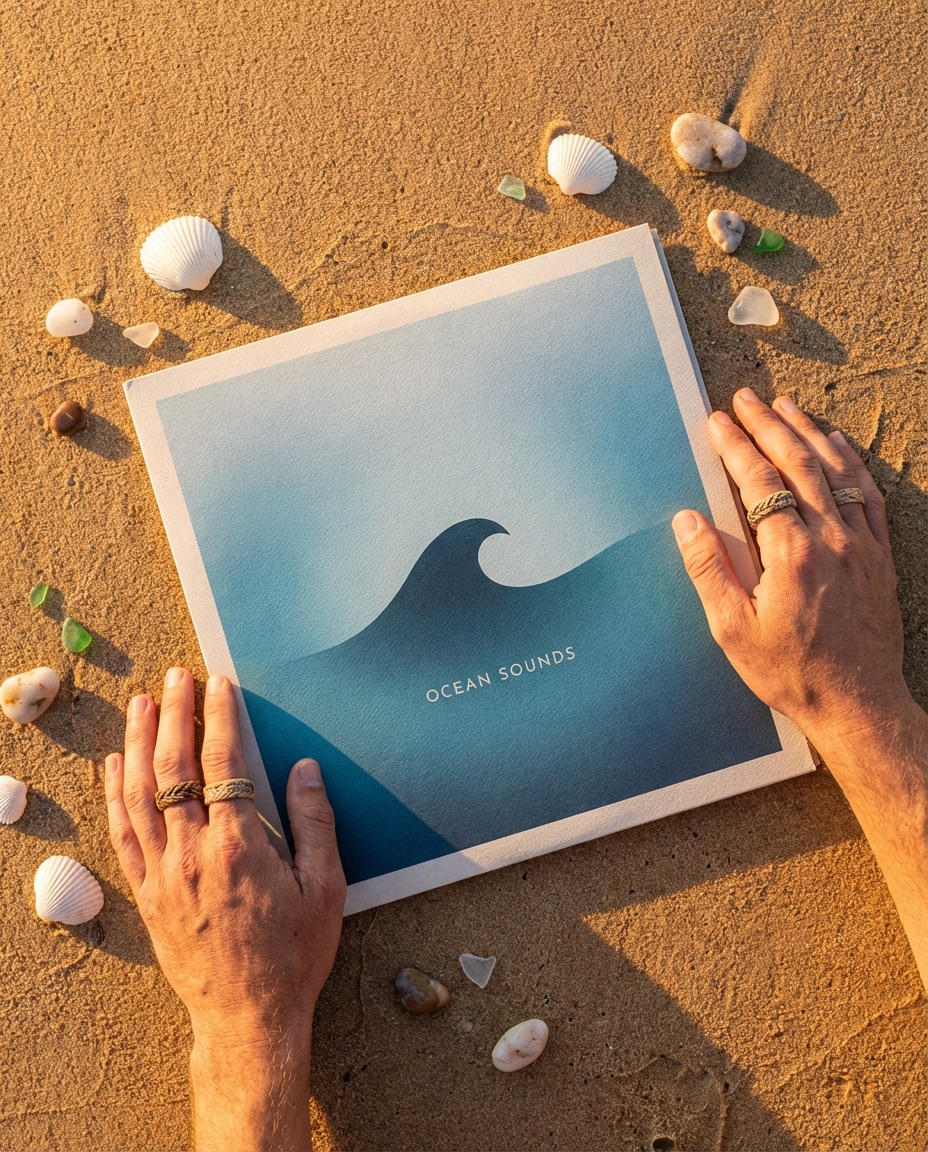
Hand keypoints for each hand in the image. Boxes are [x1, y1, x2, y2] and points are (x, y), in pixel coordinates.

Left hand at [105, 668, 345, 1149]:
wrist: (247, 1018)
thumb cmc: (292, 955)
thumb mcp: (325, 889)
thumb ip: (314, 824)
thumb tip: (304, 769)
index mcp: (238, 847)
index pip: (223, 764)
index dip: (220, 718)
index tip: (219, 685)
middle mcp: (191, 854)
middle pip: (172, 769)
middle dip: (173, 716)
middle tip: (176, 678)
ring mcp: (162, 874)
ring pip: (138, 794)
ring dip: (137, 743)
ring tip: (140, 704)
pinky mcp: (146, 894)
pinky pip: (122, 833)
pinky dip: (115, 793)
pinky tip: (113, 766)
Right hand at [671, 388, 908, 745]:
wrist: (859, 705)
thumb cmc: (792, 672)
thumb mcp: (734, 631)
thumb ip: (710, 570)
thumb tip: (688, 521)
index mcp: (792, 554)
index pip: (759, 482)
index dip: (736, 445)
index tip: (717, 420)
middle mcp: (832, 538)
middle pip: (799, 463)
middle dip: (768, 424)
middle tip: (745, 398)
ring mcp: (862, 545)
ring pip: (837, 470)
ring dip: (808, 432)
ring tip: (785, 406)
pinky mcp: (880, 557)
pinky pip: (870, 495)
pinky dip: (852, 463)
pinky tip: (839, 444)